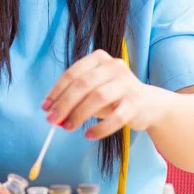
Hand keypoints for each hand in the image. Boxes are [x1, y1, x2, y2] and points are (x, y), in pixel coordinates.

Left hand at [42, 49, 159, 139]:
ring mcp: (127, 83)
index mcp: (99, 59)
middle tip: (52, 120)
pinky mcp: (136, 101)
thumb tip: (53, 113)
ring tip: (67, 127)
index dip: (56, 91)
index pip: (73, 73)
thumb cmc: (113, 96)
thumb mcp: (92, 91)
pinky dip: (100, 128)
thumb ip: (73, 99)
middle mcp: (114, 66)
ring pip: (98, 98)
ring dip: (79, 115)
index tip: (45, 107)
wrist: (148, 104)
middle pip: (83, 84)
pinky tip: (88, 135)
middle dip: (64, 104)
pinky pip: (115, 117)